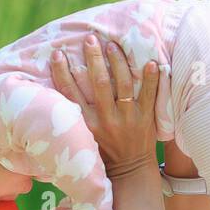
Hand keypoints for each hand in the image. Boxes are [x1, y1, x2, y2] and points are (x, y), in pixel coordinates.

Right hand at [51, 35, 159, 177]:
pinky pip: (149, 96)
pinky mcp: (145, 119)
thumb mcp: (84, 136)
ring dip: (117, 62)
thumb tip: (60, 90)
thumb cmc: (103, 151)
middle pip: (98, 84)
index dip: (62, 72)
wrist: (130, 170)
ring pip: (122, 85)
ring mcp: (127, 119)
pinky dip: (151, 80)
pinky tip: (152, 63)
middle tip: (89, 38)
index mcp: (87, 124)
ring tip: (113, 45)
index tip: (58, 53)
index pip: (71, 94)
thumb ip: (76, 116)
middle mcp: (106, 120)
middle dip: (93, 59)